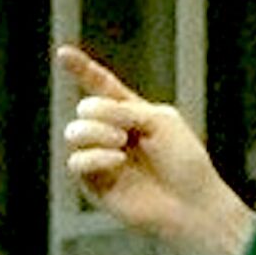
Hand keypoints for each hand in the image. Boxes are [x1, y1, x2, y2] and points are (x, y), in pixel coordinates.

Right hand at [56, 46, 255, 254]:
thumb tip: (88, 114)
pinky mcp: (94, 183)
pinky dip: (95, 156)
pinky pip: (76, 161)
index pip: (103, 87)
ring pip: (75, 131)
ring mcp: (102, 157)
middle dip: (104, 112)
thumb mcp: (161, 122)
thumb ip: (126, 109)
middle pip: (87, 108)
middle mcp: (113, 133)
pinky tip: (117, 160)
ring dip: (96, 131)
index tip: (63, 52)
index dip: (83, 70)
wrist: (192, 203)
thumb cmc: (185, 163)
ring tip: (121, 142)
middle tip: (127, 130)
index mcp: (133, 114)